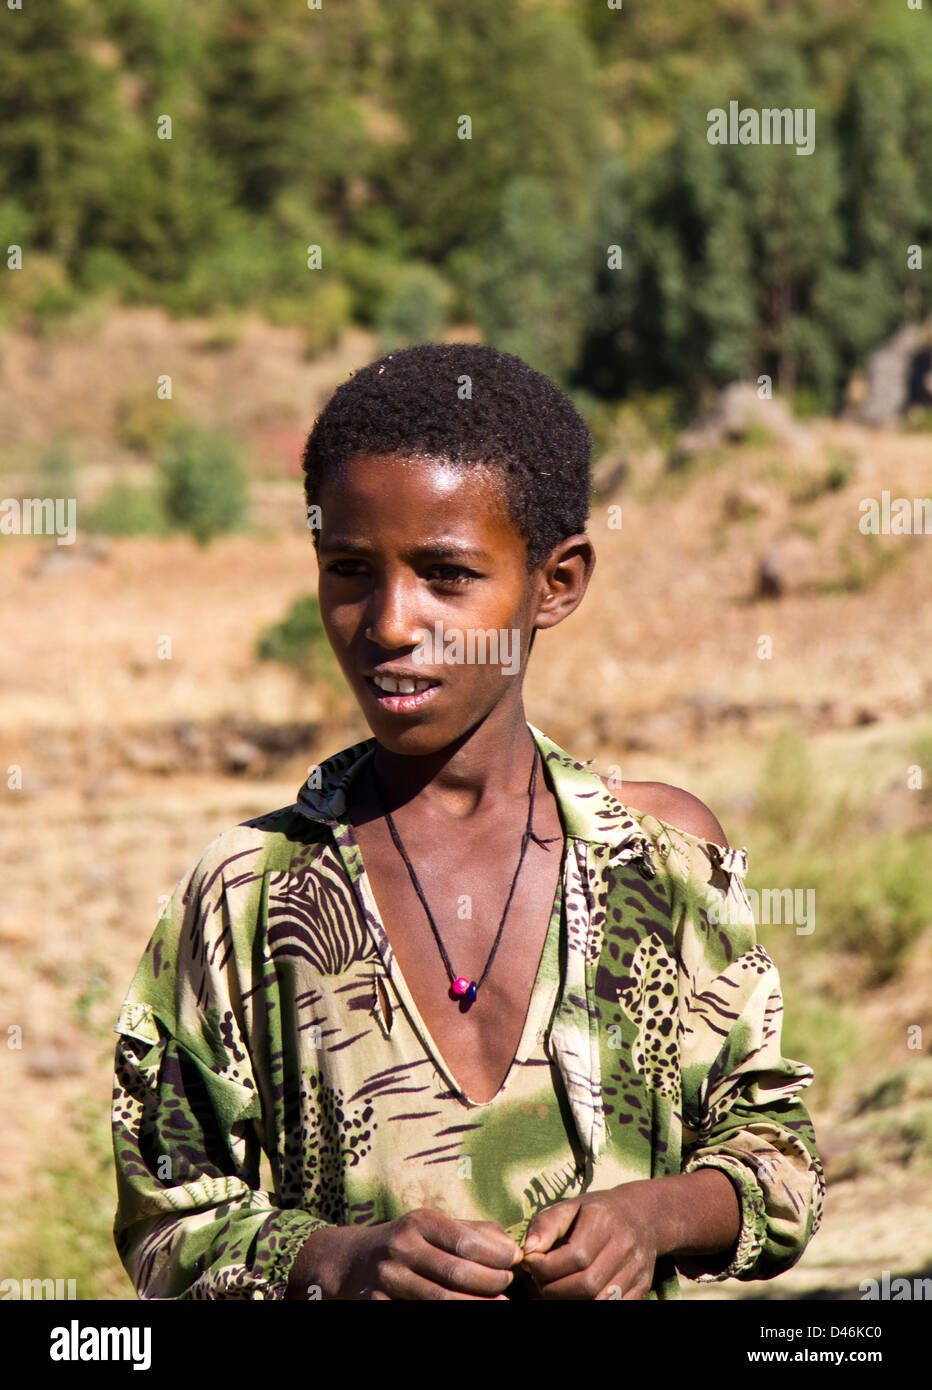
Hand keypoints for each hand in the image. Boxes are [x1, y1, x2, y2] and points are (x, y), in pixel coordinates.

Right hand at [288, 1209, 521, 1300]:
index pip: (465, 1240)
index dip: (496, 1255)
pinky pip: (420, 1313)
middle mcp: (401, 1248)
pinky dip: (448, 1316)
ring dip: (475, 1305)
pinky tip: (466, 1312)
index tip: (515, 1261)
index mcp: (419, 1223)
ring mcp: (388, 1279)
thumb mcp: (433, 1226)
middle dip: (490, 1283)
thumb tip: (511, 1247)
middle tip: (508, 1286)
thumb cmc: (407, 1241)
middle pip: (456, 1273)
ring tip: (499, 1306)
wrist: (352, 1261)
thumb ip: (473, 1232)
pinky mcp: (379, 1305)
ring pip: (440, 1300)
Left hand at [519, 1185, 657, 1300]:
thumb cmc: (596, 1212)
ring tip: (554, 1291)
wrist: (641, 1216)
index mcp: (604, 1220)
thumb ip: (545, 1225)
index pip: (575, 1256)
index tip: (531, 1264)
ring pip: (600, 1299)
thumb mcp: (569, 1207)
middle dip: (555, 1289)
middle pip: (587, 1283)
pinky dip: (591, 1306)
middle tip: (539, 1283)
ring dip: (570, 1301)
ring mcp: (636, 1268)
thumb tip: (527, 1251)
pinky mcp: (643, 1286)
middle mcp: (624, 1245)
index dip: (547, 1267)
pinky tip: (575, 1297)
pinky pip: (615, 1306)